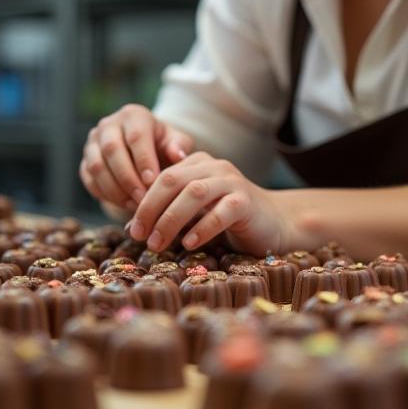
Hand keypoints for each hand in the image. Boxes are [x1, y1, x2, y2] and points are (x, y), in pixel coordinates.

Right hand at [79, 104, 193, 212]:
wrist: (146, 151)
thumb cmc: (164, 145)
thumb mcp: (176, 141)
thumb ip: (179, 146)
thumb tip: (178, 155)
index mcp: (134, 115)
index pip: (136, 136)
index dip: (143, 160)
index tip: (152, 182)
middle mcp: (109, 125)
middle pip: (112, 150)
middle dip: (127, 178)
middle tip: (142, 199)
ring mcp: (93, 142)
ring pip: (96, 167)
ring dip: (115, 190)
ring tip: (134, 205)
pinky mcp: (85, 161)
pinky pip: (89, 179)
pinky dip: (104, 194)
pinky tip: (123, 204)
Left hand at [127, 151, 289, 255]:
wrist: (274, 223)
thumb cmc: (228, 219)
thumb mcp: (194, 213)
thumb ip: (168, 213)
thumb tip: (132, 227)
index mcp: (199, 164)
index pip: (163, 177)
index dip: (144, 202)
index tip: (134, 230)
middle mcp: (215, 167)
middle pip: (173, 180)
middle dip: (152, 209)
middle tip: (140, 236)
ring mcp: (232, 182)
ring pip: (194, 193)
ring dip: (171, 219)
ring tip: (158, 244)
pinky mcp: (246, 201)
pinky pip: (221, 212)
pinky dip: (202, 228)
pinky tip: (190, 244)